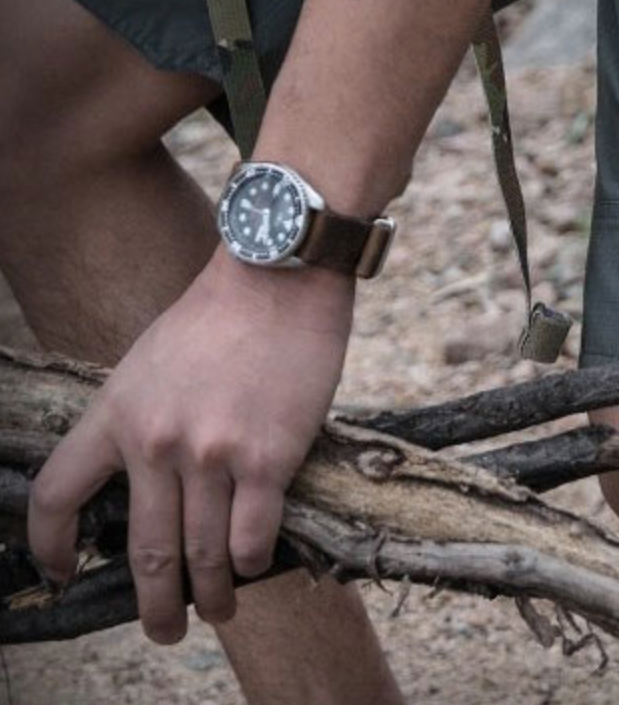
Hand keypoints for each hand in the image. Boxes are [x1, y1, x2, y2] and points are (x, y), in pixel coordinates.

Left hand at [28, 249, 354, 641]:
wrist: (279, 277)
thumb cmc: (222, 312)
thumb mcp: (151, 359)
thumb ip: (144, 418)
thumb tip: (155, 478)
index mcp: (117, 413)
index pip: (57, 495)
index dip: (51, 546)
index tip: (66, 571)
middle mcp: (157, 442)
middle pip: (144, 551)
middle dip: (153, 606)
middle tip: (164, 631)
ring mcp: (212, 454)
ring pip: (202, 555)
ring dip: (213, 594)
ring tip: (221, 608)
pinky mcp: (268, 458)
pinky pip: (253, 536)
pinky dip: (255, 560)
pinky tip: (259, 563)